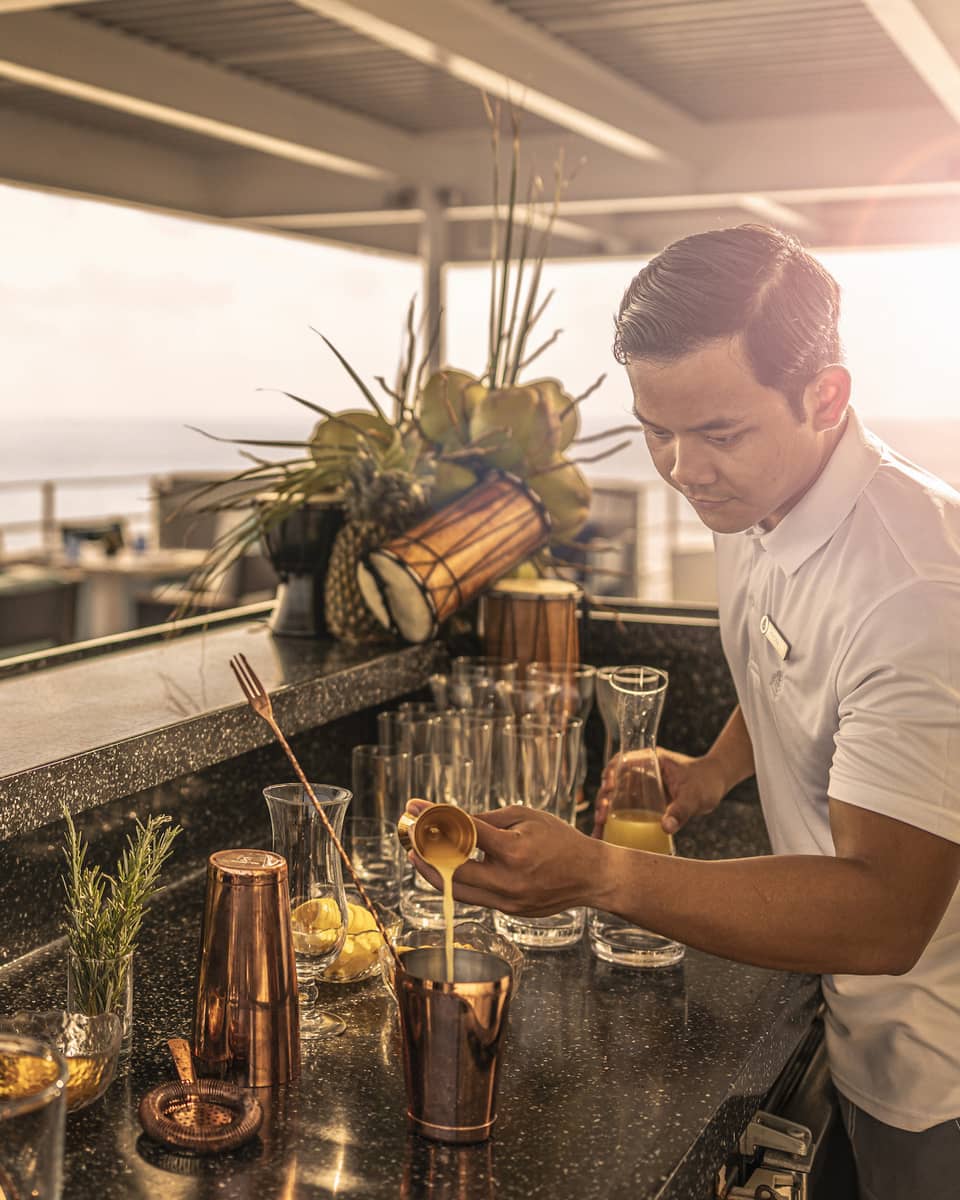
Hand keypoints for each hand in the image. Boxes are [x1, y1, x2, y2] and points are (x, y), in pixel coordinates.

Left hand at [403, 799, 610, 916]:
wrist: (591, 876)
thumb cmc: (560, 840)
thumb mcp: (526, 817)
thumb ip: (487, 819)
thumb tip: (453, 820)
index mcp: (513, 851)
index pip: (463, 832)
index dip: (434, 818)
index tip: (416, 807)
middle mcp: (508, 880)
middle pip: (450, 869)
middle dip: (425, 852)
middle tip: (410, 838)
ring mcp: (508, 901)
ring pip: (457, 891)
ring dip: (433, 873)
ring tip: (419, 856)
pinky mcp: (510, 912)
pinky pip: (474, 898)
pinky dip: (457, 883)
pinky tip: (445, 870)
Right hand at [597, 748, 726, 835]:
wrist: (716, 783)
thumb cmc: (706, 781)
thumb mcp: (694, 796)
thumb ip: (681, 810)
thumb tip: (666, 827)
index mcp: (650, 759)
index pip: (622, 761)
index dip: (610, 773)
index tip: (609, 787)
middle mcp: (641, 771)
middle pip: (614, 782)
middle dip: (604, 799)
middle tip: (602, 816)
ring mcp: (641, 787)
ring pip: (615, 798)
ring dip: (605, 812)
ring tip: (599, 829)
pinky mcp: (643, 802)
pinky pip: (625, 810)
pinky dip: (615, 822)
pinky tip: (607, 836)